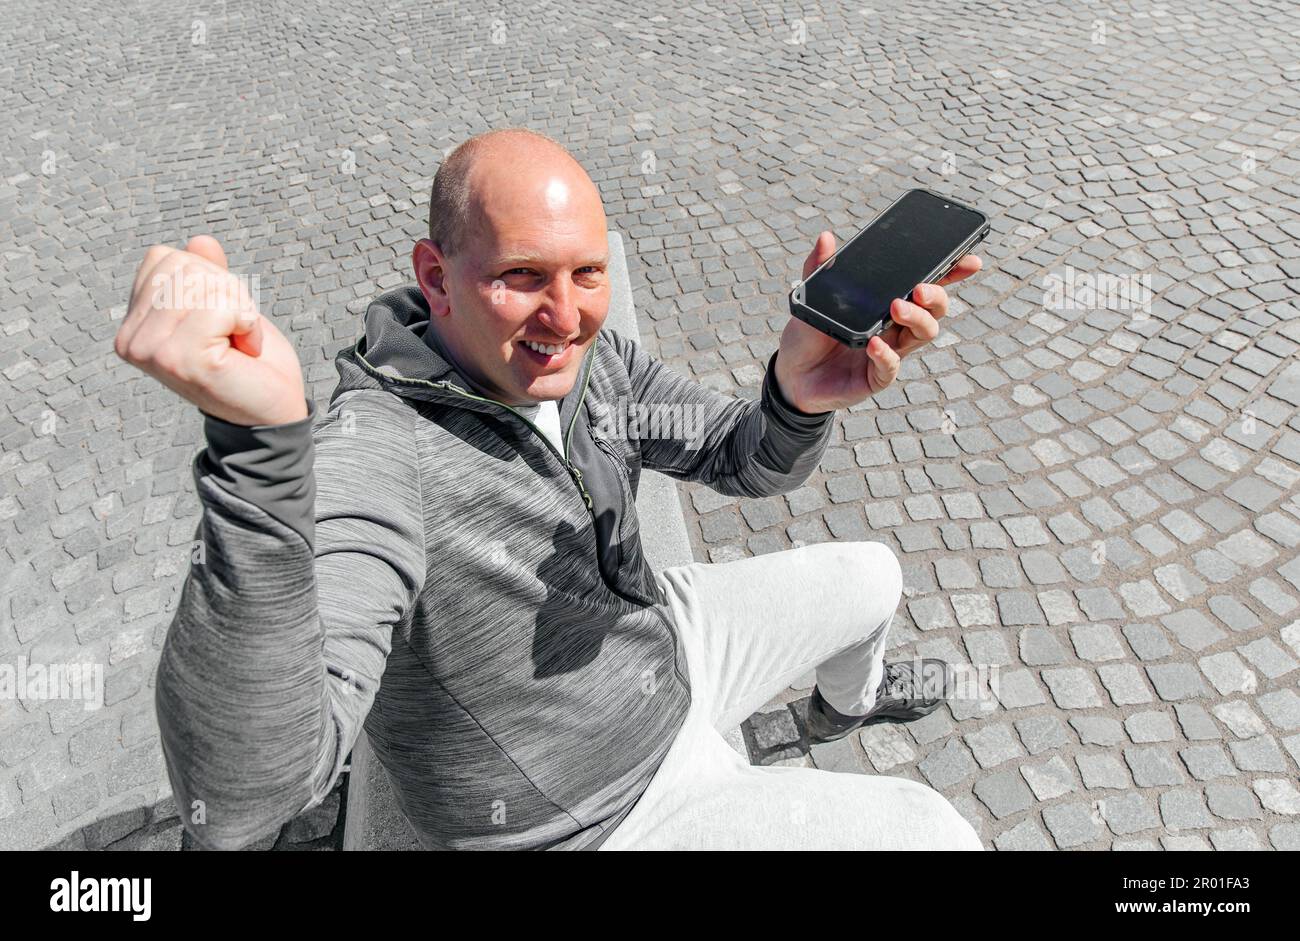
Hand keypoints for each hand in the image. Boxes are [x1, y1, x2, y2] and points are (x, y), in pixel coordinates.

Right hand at [114, 236, 307, 425]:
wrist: (273, 410)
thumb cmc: (249, 362)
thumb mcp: (226, 308)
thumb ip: (207, 276)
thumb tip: (200, 240)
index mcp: (133, 323)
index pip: (166, 258)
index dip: (210, 279)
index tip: (222, 320)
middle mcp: (130, 339)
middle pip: (184, 266)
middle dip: (227, 292)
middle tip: (235, 333)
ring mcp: (150, 351)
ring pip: (204, 284)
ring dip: (239, 309)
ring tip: (239, 344)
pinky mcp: (180, 360)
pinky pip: (220, 307)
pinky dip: (246, 322)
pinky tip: (245, 350)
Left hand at [774, 230, 982, 412]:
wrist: (790, 374)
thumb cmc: (809, 334)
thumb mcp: (811, 297)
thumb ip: (819, 268)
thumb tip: (826, 238)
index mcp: (887, 303)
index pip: (927, 285)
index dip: (951, 273)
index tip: (968, 259)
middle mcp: (896, 326)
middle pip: (934, 310)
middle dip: (937, 296)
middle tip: (920, 289)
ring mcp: (890, 351)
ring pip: (923, 335)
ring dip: (916, 319)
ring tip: (897, 308)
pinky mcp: (876, 376)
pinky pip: (891, 367)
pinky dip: (886, 355)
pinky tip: (875, 344)